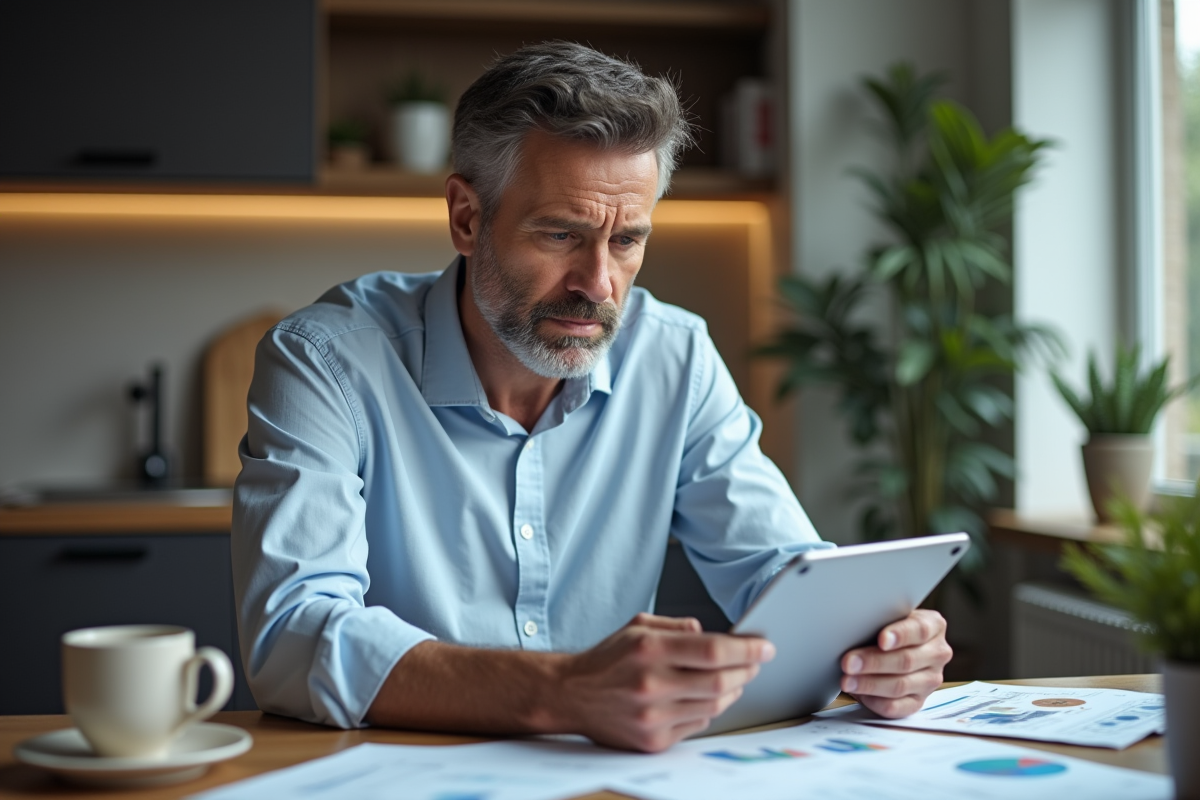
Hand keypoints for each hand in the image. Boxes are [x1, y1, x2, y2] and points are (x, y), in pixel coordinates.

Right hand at [552, 613, 774, 751]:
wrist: (570, 695)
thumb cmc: (607, 660)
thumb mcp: (637, 626)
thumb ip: (677, 626)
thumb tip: (711, 635)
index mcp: (648, 649)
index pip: (713, 651)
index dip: (746, 650)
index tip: (764, 647)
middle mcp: (651, 684)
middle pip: (720, 682)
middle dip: (747, 671)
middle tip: (755, 663)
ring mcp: (652, 717)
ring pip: (714, 707)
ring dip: (732, 691)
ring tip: (735, 679)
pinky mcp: (652, 741)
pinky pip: (697, 726)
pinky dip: (709, 711)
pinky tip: (706, 698)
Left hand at [839, 609, 951, 717]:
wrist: (890, 647)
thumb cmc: (885, 628)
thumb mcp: (887, 616)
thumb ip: (880, 618)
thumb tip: (855, 623)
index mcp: (934, 626)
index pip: (920, 630)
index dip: (900, 635)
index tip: (882, 640)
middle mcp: (937, 654)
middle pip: (907, 660)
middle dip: (874, 662)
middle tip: (849, 662)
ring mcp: (930, 681)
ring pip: (900, 685)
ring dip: (869, 684)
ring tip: (847, 680)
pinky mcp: (917, 702)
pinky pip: (896, 707)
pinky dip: (875, 701)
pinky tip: (858, 694)